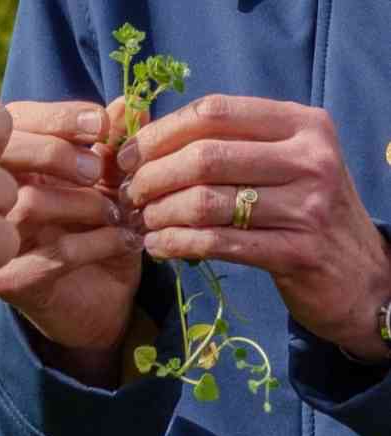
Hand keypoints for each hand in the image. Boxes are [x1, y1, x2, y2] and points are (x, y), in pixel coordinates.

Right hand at [0, 99, 144, 386]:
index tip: (101, 124)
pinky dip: (98, 243)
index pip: (16, 121)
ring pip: (30, 203)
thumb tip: (129, 104)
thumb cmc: (101, 233)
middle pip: (10, 154)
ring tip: (123, 214)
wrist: (102, 304)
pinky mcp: (10, 280)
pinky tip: (126, 242)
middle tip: (104, 172)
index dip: (58, 116)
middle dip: (64, 155)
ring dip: (88, 204)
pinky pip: (53, 253)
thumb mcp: (113, 186)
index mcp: (13, 163)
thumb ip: (114, 147)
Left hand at [119, 94, 390, 360]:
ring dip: (160, 213)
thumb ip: (228, 143)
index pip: (214, 112)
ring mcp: (308, 206)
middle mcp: (310, 157)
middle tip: (130, 194)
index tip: (128, 156)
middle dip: (153, 176)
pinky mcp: (299, 251)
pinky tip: (158, 247)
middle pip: (205, 156)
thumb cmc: (303, 207)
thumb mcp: (280, 162)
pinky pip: (219, 243)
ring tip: (142, 221)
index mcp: (301, 123)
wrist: (359, 272)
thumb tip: (146, 135)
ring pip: (207, 202)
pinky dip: (178, 244)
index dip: (160, 132)